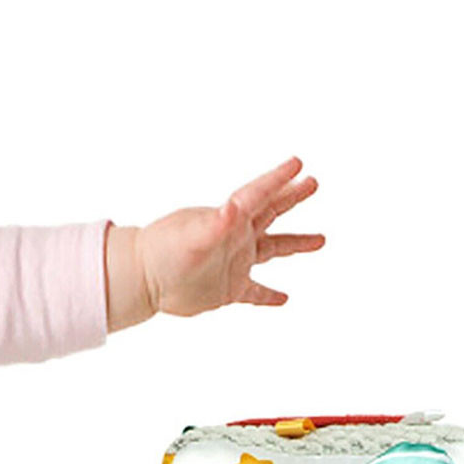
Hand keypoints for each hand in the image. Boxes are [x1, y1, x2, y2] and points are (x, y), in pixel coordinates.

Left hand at [105, 156, 322, 330]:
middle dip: (292, 197)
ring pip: (273, 250)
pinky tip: (285, 298)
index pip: (260, 195)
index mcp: (229, 220)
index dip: (279, 179)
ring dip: (296, 244)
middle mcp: (236, 238)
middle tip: (314, 183)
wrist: (142, 279)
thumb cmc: (163, 252)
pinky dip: (270, 295)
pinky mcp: (228, 289)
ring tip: (321, 239)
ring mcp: (234, 263)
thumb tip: (235, 207)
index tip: (299, 165)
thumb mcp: (192, 235)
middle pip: (272, 213)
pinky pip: (256, 293)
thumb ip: (216, 223)